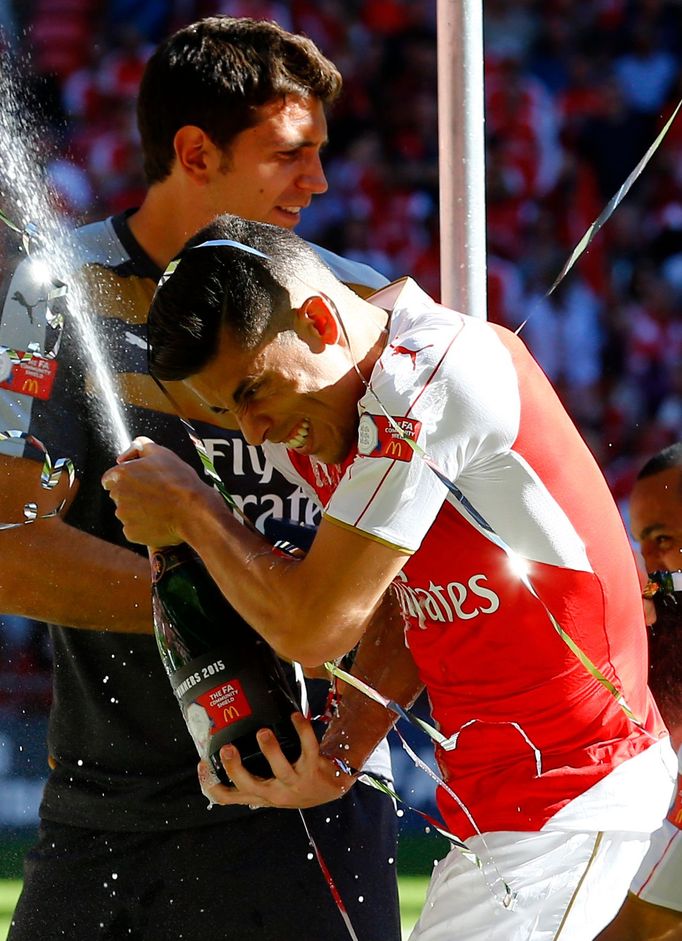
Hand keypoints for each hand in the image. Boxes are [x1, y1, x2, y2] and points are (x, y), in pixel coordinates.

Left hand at [101, 436, 218, 545]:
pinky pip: (134, 529)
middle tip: (154, 494)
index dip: (125, 479)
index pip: (110, 478)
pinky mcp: (132, 533)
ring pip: (127, 513)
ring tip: (160, 508)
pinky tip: (159, 520)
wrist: (193, 511)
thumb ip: (141, 446)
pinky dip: (144, 526)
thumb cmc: (179, 481)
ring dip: (138, 510)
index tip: (140, 482)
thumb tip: (128, 452)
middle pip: (119, 495)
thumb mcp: (162, 453)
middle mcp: (118, 496)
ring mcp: (124, 516)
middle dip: (132, 494)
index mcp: (121, 474)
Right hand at [198, 712, 356, 809]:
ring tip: (262, 731)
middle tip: (226, 748)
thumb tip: (227, 738)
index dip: (212, 785)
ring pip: (280, 770)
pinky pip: (308, 748)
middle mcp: (275, 793)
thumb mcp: (271, 783)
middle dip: (235, 768)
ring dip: (270, 750)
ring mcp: (295, 783)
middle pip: (249, 786)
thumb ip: (253, 771)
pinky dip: (302, 730)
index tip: (202, 763)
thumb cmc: (294, 781)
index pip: (230, 797)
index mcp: (260, 795)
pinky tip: (295, 716)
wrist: (331, 788)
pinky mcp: (314, 769)